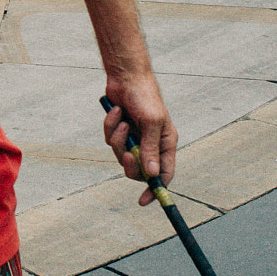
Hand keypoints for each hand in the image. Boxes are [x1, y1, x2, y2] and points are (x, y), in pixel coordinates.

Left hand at [103, 77, 177, 205]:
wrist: (125, 76)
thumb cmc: (145, 96)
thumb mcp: (151, 122)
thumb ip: (150, 149)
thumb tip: (152, 174)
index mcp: (166, 142)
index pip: (164, 173)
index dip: (155, 189)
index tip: (143, 200)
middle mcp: (151, 143)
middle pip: (139, 170)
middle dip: (130, 164)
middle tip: (125, 155)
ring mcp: (134, 137)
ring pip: (121, 154)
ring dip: (118, 139)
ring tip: (121, 121)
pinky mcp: (119, 130)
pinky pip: (110, 140)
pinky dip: (110, 127)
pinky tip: (115, 111)